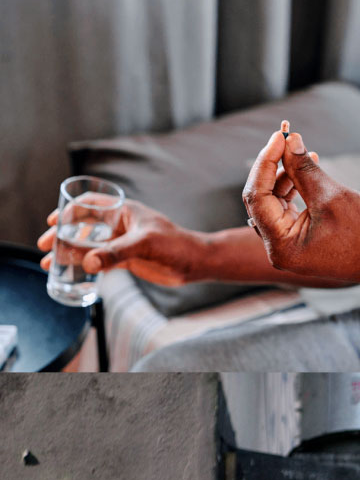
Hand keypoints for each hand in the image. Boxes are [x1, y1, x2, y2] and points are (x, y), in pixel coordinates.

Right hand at [38, 195, 210, 285]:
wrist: (196, 262)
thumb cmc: (175, 245)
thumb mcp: (143, 245)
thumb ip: (115, 254)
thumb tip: (86, 263)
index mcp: (123, 211)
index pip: (89, 205)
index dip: (68, 211)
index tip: (52, 221)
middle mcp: (120, 225)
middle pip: (83, 227)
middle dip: (62, 235)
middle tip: (44, 246)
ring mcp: (123, 243)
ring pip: (89, 246)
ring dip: (70, 253)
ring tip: (50, 263)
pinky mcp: (128, 260)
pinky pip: (100, 261)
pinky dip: (85, 266)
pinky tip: (73, 273)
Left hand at [243, 130, 359, 286]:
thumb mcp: (331, 196)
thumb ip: (304, 169)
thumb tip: (288, 140)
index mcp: (280, 246)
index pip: (257, 197)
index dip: (266, 162)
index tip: (280, 135)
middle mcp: (278, 249)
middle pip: (262, 199)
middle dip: (273, 166)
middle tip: (286, 137)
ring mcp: (288, 246)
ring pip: (274, 202)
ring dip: (285, 174)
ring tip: (302, 152)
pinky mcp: (300, 240)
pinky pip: (288, 209)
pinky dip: (295, 188)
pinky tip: (307, 167)